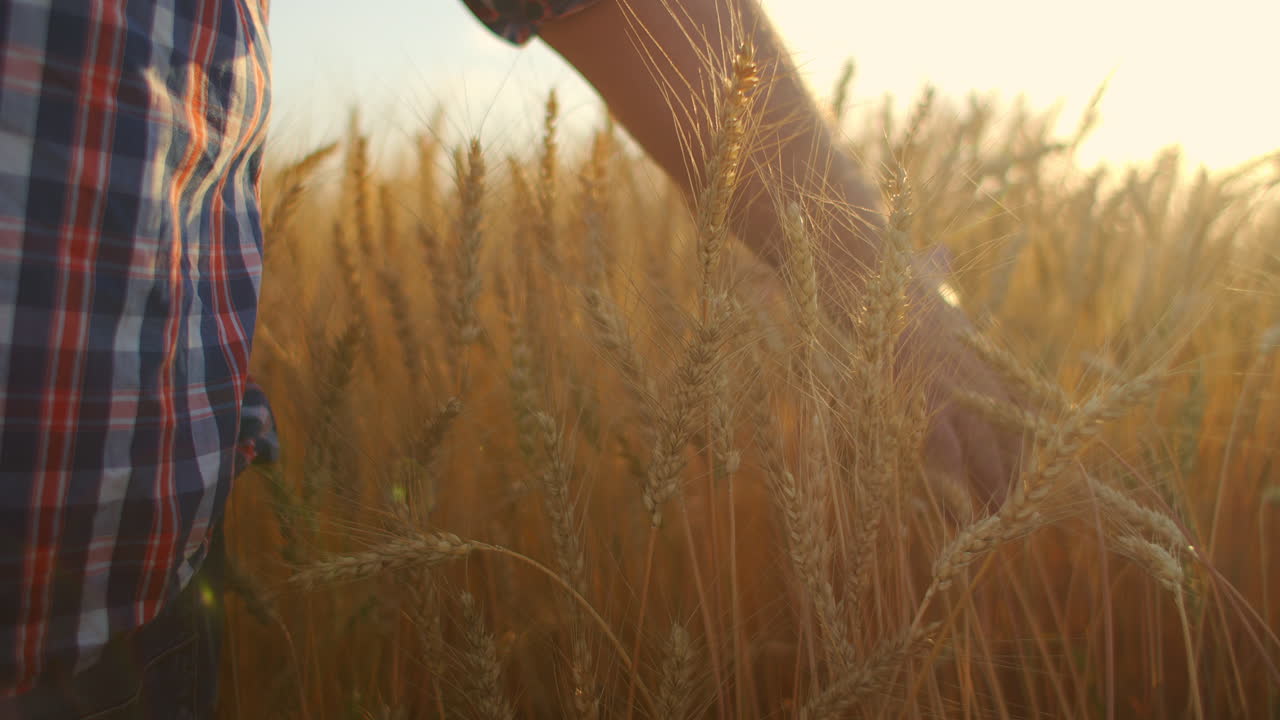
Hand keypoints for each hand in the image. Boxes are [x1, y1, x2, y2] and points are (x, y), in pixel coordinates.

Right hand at [902, 258, 1022, 508]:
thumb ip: (938, 271)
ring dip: (994, 489)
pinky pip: (945, 451)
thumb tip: (942, 251)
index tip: (1039, 476)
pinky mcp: (921, 397)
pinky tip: (960, 507)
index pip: (1023, 408)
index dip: (1031, 445)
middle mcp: (978, 374)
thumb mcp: (924, 273)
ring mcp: (952, 387)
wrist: (867, 265)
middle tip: (1022, 515)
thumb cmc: (890, 273)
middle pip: (1015, 437)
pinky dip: (954, 481)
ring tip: (999, 524)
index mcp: (981, 354)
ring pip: (988, 451)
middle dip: (1019, 478)